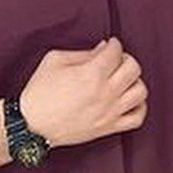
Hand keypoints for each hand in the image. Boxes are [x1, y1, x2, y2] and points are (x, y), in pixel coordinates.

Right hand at [19, 36, 148, 147]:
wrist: (31, 126)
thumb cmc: (39, 93)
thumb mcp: (54, 61)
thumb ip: (82, 53)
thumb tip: (103, 49)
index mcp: (91, 74)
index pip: (116, 52)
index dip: (114, 44)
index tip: (110, 45)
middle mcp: (104, 93)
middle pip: (134, 68)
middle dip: (126, 59)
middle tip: (115, 61)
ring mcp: (109, 112)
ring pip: (140, 91)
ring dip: (134, 81)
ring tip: (122, 80)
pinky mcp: (108, 128)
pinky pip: (137, 118)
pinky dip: (139, 106)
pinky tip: (128, 100)